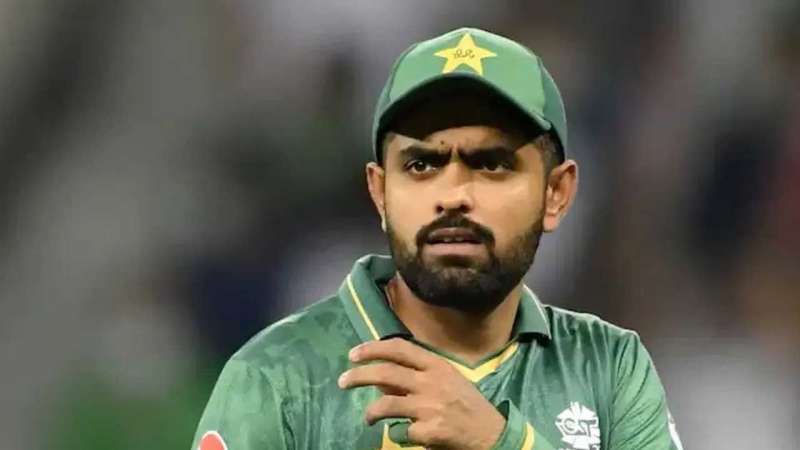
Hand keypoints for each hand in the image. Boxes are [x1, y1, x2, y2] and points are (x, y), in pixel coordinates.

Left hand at [338, 338, 505, 449]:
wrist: (491, 433)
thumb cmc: (466, 403)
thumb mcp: (446, 380)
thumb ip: (416, 375)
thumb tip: (381, 376)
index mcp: (436, 365)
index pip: (398, 348)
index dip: (372, 349)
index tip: (353, 354)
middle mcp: (432, 382)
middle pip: (386, 373)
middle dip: (358, 376)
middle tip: (342, 381)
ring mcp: (430, 407)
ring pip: (386, 404)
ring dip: (370, 412)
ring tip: (367, 418)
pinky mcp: (429, 431)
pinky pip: (401, 432)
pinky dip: (397, 434)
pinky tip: (403, 435)